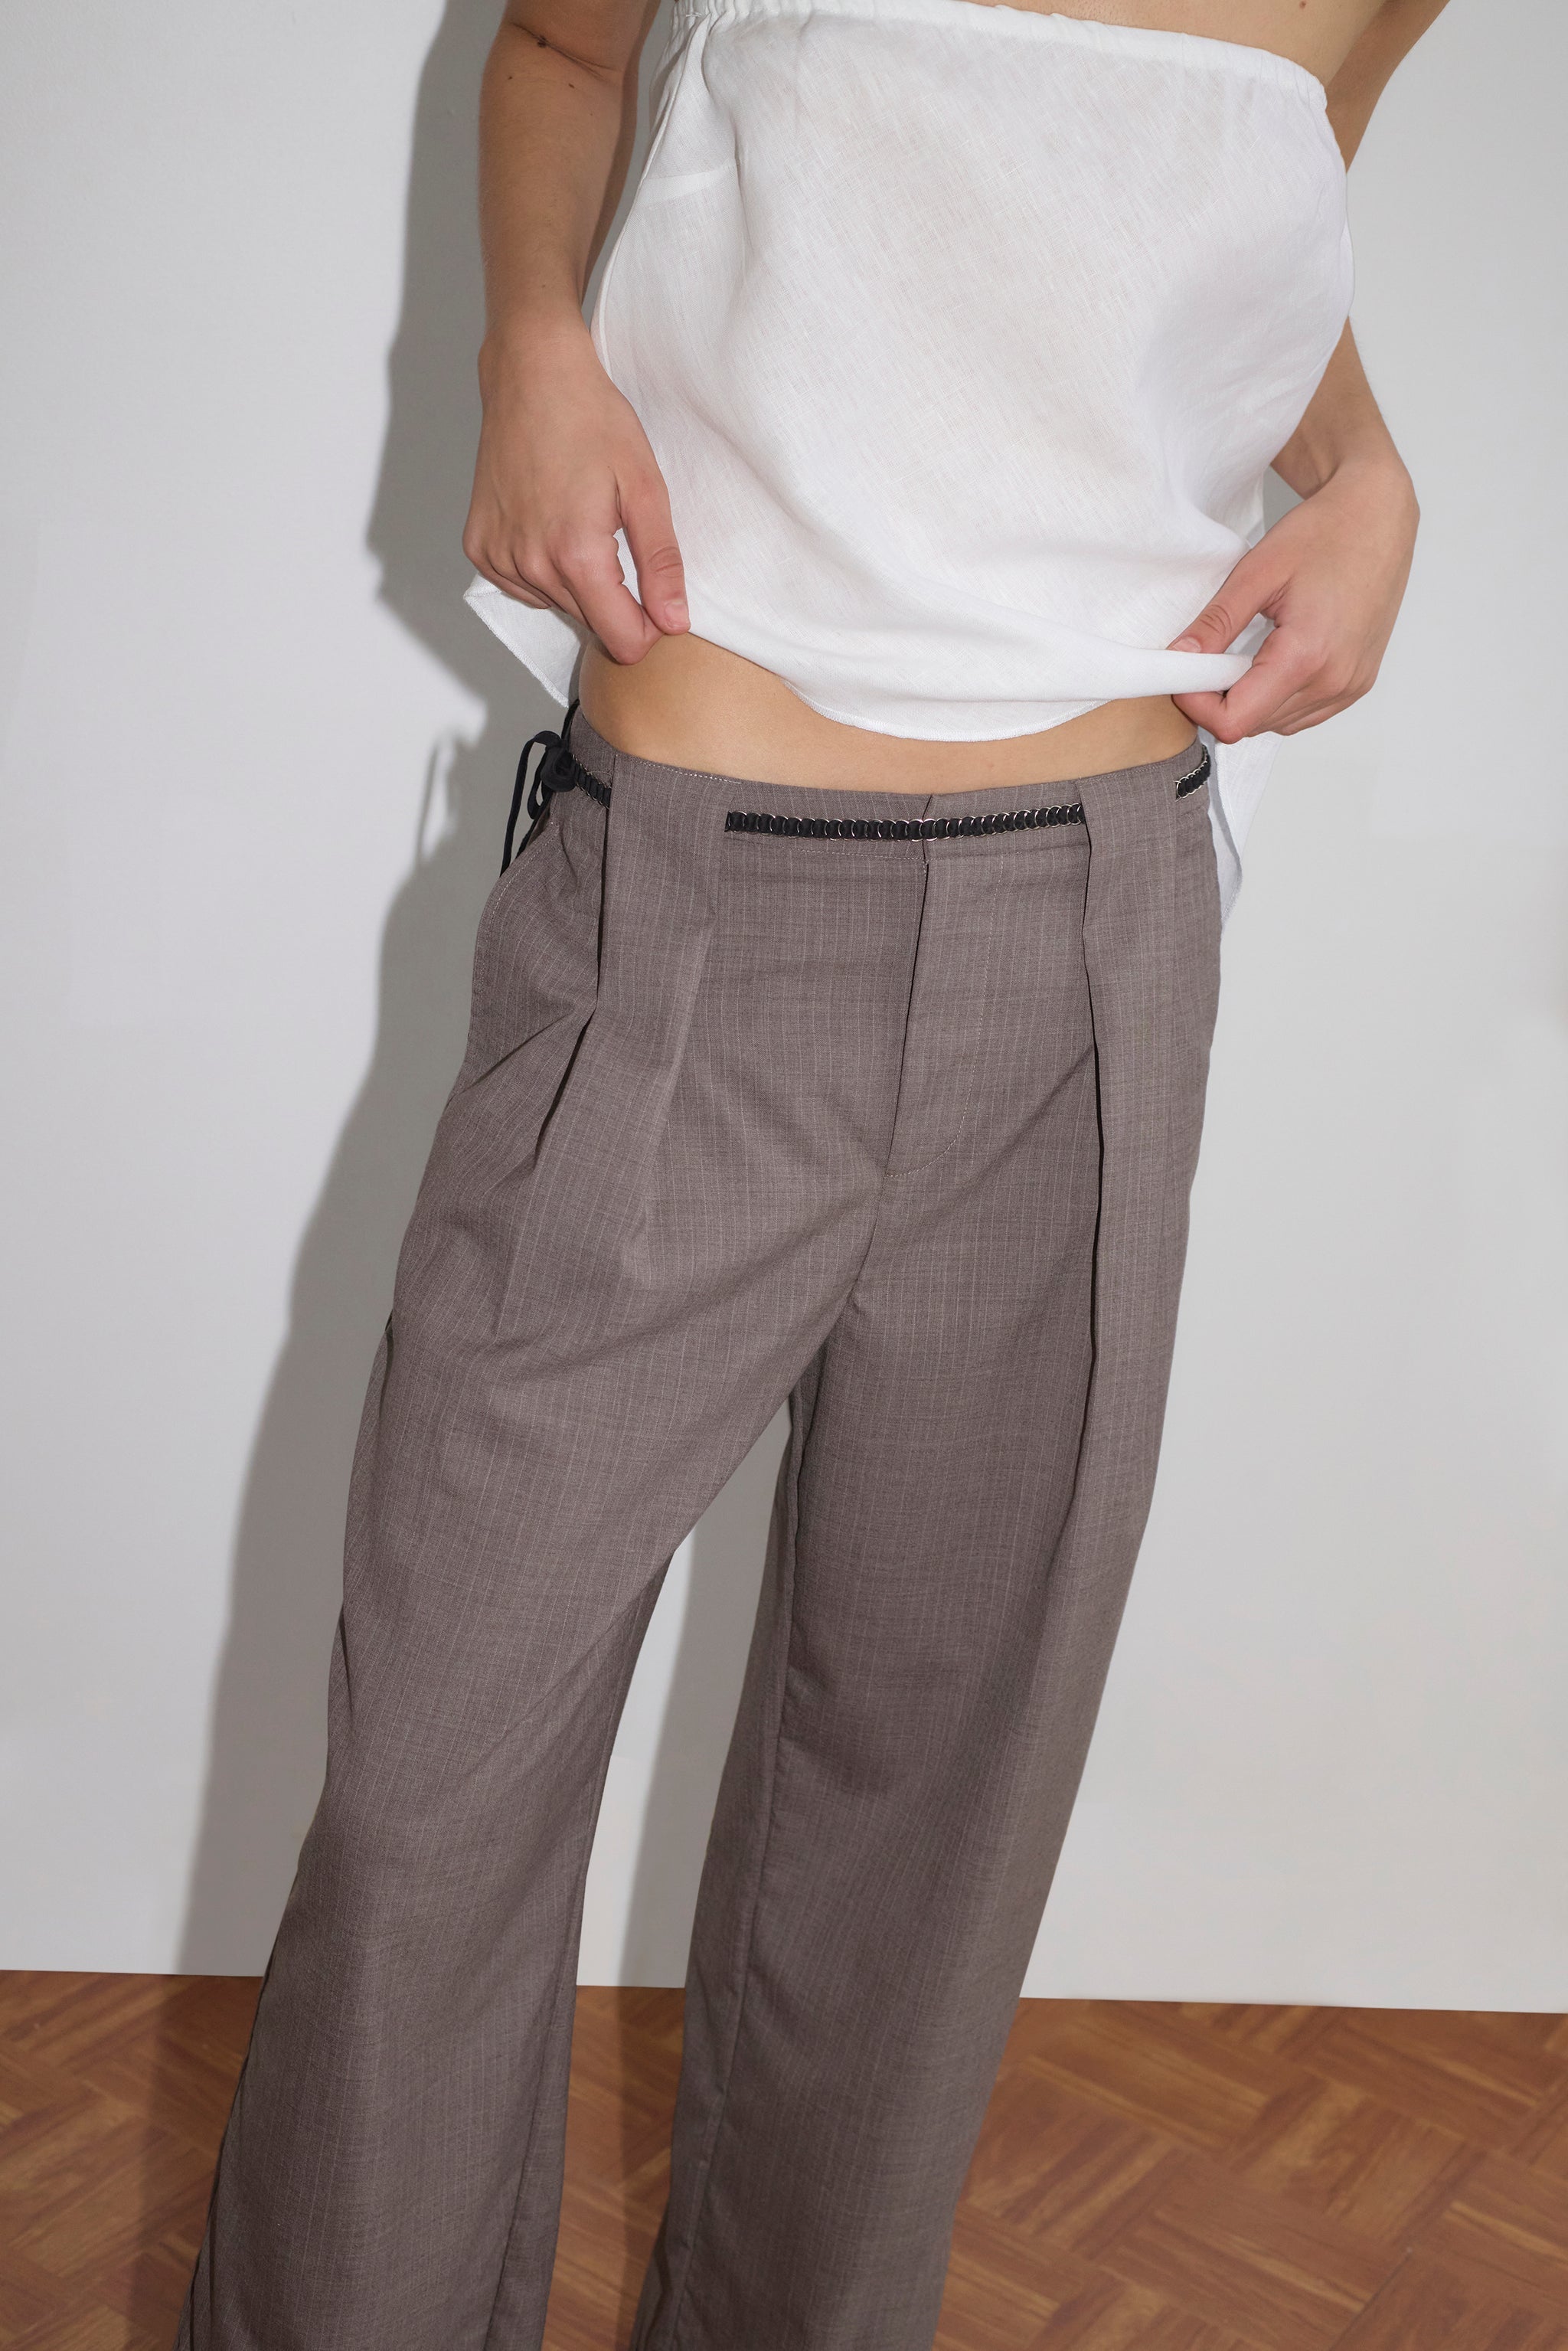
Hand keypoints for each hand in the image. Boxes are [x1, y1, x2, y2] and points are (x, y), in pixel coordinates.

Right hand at [462, 316, 687, 663]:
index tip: (656, 594)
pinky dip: (543, 569)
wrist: (532, 374)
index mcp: (575, 555)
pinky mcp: (480, 548)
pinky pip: (525, 587)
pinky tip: (550, 524)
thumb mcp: (645, 489)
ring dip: (578, 581)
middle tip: (618, 537)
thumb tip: (674, 622)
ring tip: (581, 521)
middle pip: (591, 623)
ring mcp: (498, 558)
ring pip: (558, 605)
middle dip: (615, 599)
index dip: (649, 626)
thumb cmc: (590, 419)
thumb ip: (661, 563)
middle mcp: (530, 564)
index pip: (622, 640)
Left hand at [1167, 454, 1418, 742]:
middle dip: (1221, 700)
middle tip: (1212, 657)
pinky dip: (1278, 698)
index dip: (1199, 704)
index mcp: (1307, 655)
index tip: (1187, 675)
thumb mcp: (1256, 573)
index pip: (1235, 721)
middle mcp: (1334, 680)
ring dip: (1250, 701)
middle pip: (1254, 726)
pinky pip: (1304, 714)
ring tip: (1246, 653)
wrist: (1376, 517)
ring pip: (1277, 725)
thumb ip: (1216, 623)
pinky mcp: (1358, 684)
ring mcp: (1350, 686)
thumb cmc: (1325, 533)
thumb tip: (1180, 659)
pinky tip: (1274, 660)